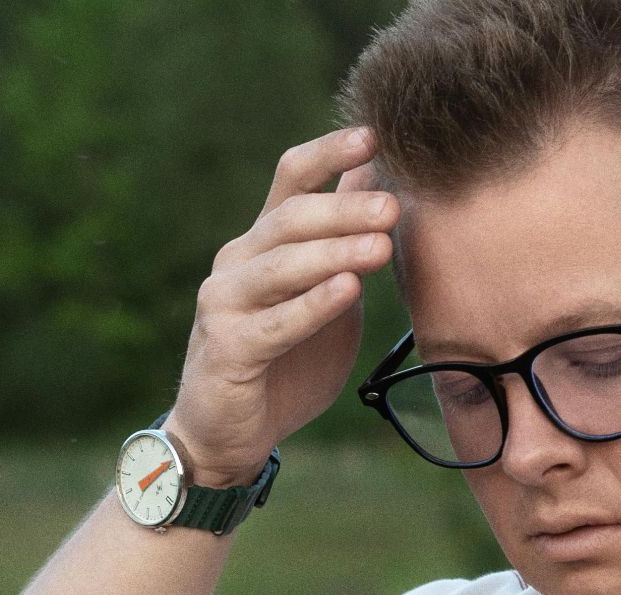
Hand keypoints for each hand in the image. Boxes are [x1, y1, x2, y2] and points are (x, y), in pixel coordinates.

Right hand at [163, 126, 398, 485]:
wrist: (229, 433)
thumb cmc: (285, 361)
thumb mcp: (327, 297)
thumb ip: (346, 247)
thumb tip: (379, 182)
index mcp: (262, 242)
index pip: (290, 179)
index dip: (328, 154)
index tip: (374, 136)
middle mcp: (237, 262)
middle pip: (291, 219)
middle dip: (345, 210)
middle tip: (394, 207)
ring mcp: (225, 304)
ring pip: (282, 266)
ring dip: (335, 253)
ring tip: (381, 246)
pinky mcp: (227, 348)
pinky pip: (275, 324)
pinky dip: (312, 305)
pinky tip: (347, 290)